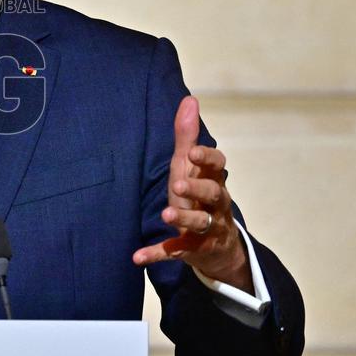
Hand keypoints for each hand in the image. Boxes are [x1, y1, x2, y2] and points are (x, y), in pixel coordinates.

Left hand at [132, 96, 252, 292]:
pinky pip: (175, 253)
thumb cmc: (198, 196)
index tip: (195, 152)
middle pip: (215, 194)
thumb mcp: (191, 168)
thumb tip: (190, 98)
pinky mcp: (192, 250)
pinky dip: (156, 255)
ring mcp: (206, 229)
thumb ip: (188, 137)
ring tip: (166, 214)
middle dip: (198, 188)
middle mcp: (215, 205)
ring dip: (184, 218)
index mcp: (213, 181)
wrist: (219, 248)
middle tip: (178, 183)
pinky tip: (136, 256)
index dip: (209, 159)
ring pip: (200, 223)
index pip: (219, 167)